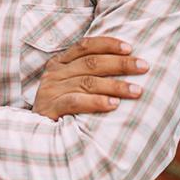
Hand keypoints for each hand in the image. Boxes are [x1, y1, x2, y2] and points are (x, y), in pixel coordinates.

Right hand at [32, 37, 146, 120]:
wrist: (35, 134)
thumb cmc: (62, 108)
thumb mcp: (70, 85)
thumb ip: (89, 74)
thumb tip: (126, 64)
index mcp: (60, 63)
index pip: (85, 45)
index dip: (108, 44)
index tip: (130, 48)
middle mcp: (55, 73)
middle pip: (91, 63)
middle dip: (120, 64)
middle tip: (144, 66)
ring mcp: (51, 90)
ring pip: (87, 82)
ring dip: (115, 85)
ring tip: (137, 91)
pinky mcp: (50, 108)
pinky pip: (75, 102)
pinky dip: (96, 102)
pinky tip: (114, 105)